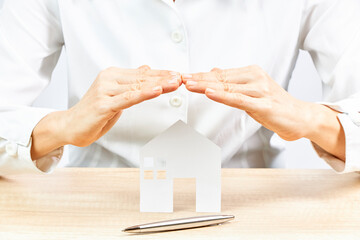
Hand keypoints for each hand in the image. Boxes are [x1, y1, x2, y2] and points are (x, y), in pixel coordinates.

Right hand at [31, 65, 180, 158]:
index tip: (178, 74)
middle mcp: (109, 79)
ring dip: (159, 84)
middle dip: (164, 78)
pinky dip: (144, 94)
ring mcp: (105, 91)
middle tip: (182, 77)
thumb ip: (131, 83)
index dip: (161, 74)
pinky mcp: (104, 104)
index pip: (142, 74)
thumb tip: (146, 69)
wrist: (69, 125)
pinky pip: (128, 98)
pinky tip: (157, 90)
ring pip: (138, 86)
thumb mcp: (115, 95)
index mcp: (113, 75)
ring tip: (175, 82)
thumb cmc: (93, 113)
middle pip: (143, 78)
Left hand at [183, 65, 325, 140]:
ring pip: (228, 87)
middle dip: (198, 79)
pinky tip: (210, 93)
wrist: (300, 117)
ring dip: (206, 86)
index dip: (201, 76)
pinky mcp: (264, 104)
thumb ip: (234, 82)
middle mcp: (255, 78)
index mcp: (251, 73)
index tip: (184, 76)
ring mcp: (260, 90)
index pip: (221, 74)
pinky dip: (223, 96)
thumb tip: (215, 72)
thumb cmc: (275, 105)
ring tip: (189, 84)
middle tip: (180, 79)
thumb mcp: (251, 91)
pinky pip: (239, 99)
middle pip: (221, 79)